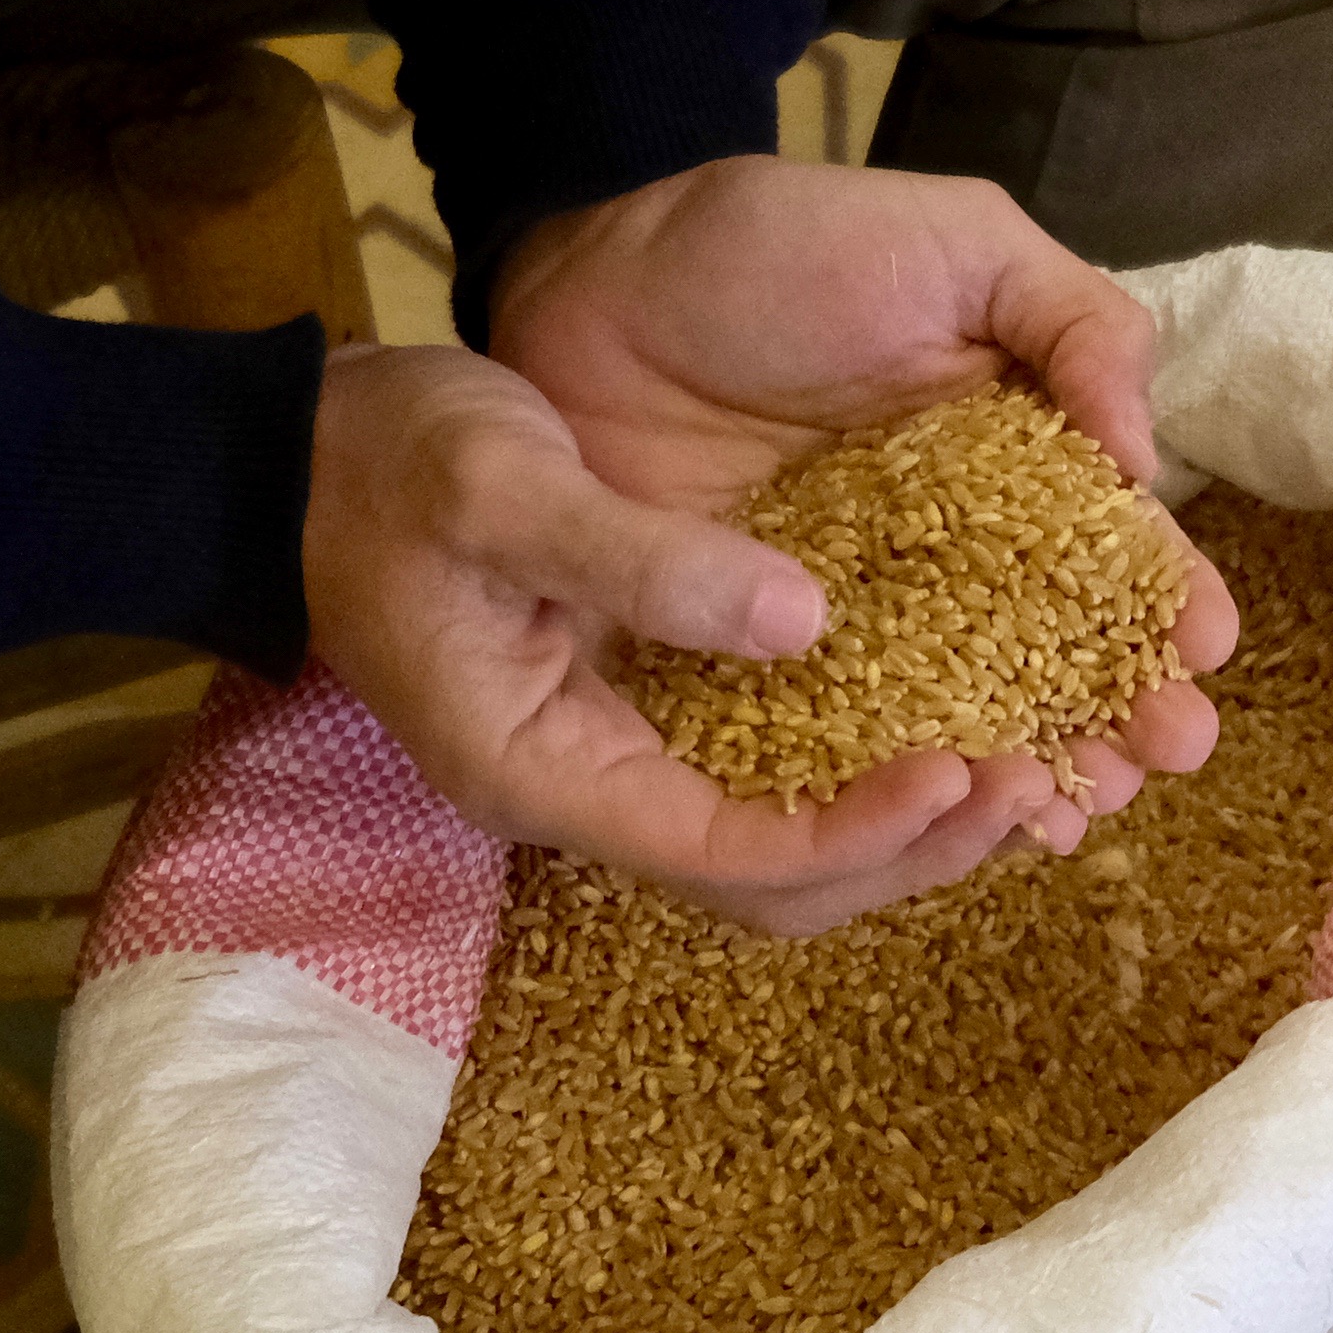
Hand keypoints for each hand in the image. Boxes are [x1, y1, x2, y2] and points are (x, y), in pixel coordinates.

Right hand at [303, 342, 1054, 934]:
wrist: (304, 446)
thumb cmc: (388, 461)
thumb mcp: (504, 486)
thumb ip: (644, 559)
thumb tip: (807, 621)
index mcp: (541, 767)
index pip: (724, 856)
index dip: (851, 833)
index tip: (959, 770)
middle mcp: (585, 790)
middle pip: (772, 886)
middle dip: (904, 852)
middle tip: (1028, 784)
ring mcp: (613, 757)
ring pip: (779, 844)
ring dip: (899, 825)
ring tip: (1017, 762)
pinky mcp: (641, 709)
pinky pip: (768, 775)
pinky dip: (861, 766)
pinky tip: (946, 713)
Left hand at [489, 156, 1242, 803]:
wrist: (589, 286)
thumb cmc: (775, 246)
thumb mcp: (953, 242)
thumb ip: (1072, 323)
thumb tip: (1147, 461)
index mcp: (1009, 456)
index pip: (1104, 544)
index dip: (1160, 597)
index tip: (1202, 652)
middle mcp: (946, 554)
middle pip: (1052, 649)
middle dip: (1119, 705)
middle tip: (1163, 754)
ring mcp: (853, 619)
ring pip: (964, 712)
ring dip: (1034, 760)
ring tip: (1079, 803)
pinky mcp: (757, 668)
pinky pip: (840, 744)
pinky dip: (892, 794)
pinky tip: (948, 826)